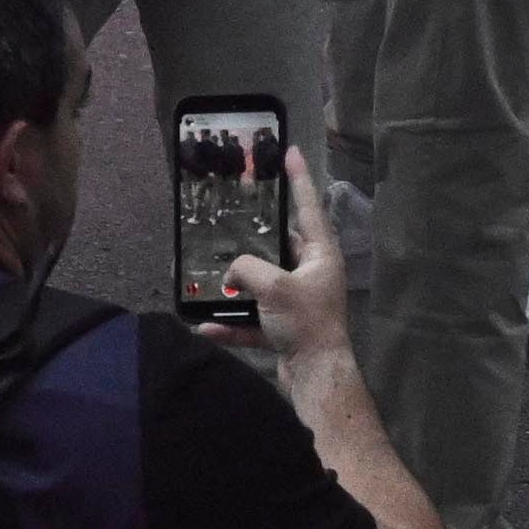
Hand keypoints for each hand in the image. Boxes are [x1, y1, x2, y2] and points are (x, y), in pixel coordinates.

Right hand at [221, 137, 352, 369]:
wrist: (315, 376)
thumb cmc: (305, 322)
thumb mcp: (273, 286)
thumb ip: (246, 269)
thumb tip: (231, 274)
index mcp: (322, 256)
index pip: (309, 208)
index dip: (299, 179)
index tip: (291, 151)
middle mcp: (312, 275)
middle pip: (282, 246)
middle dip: (256, 238)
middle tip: (236, 217)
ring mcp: (298, 302)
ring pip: (263, 284)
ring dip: (239, 286)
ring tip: (213, 276)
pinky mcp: (285, 329)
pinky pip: (253, 320)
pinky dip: (232, 323)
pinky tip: (206, 326)